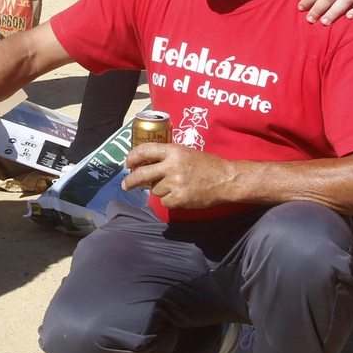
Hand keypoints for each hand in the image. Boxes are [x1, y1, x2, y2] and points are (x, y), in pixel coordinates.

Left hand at [121, 143, 238, 209]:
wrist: (226, 179)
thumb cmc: (207, 165)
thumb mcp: (186, 153)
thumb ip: (168, 156)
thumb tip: (147, 163)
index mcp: (173, 151)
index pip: (145, 150)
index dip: (132, 157)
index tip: (128, 163)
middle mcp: (172, 166)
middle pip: (142, 174)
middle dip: (130, 181)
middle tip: (126, 185)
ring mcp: (175, 183)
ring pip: (155, 189)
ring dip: (162, 190)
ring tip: (177, 186)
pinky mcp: (180, 198)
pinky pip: (165, 201)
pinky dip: (170, 200)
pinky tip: (182, 195)